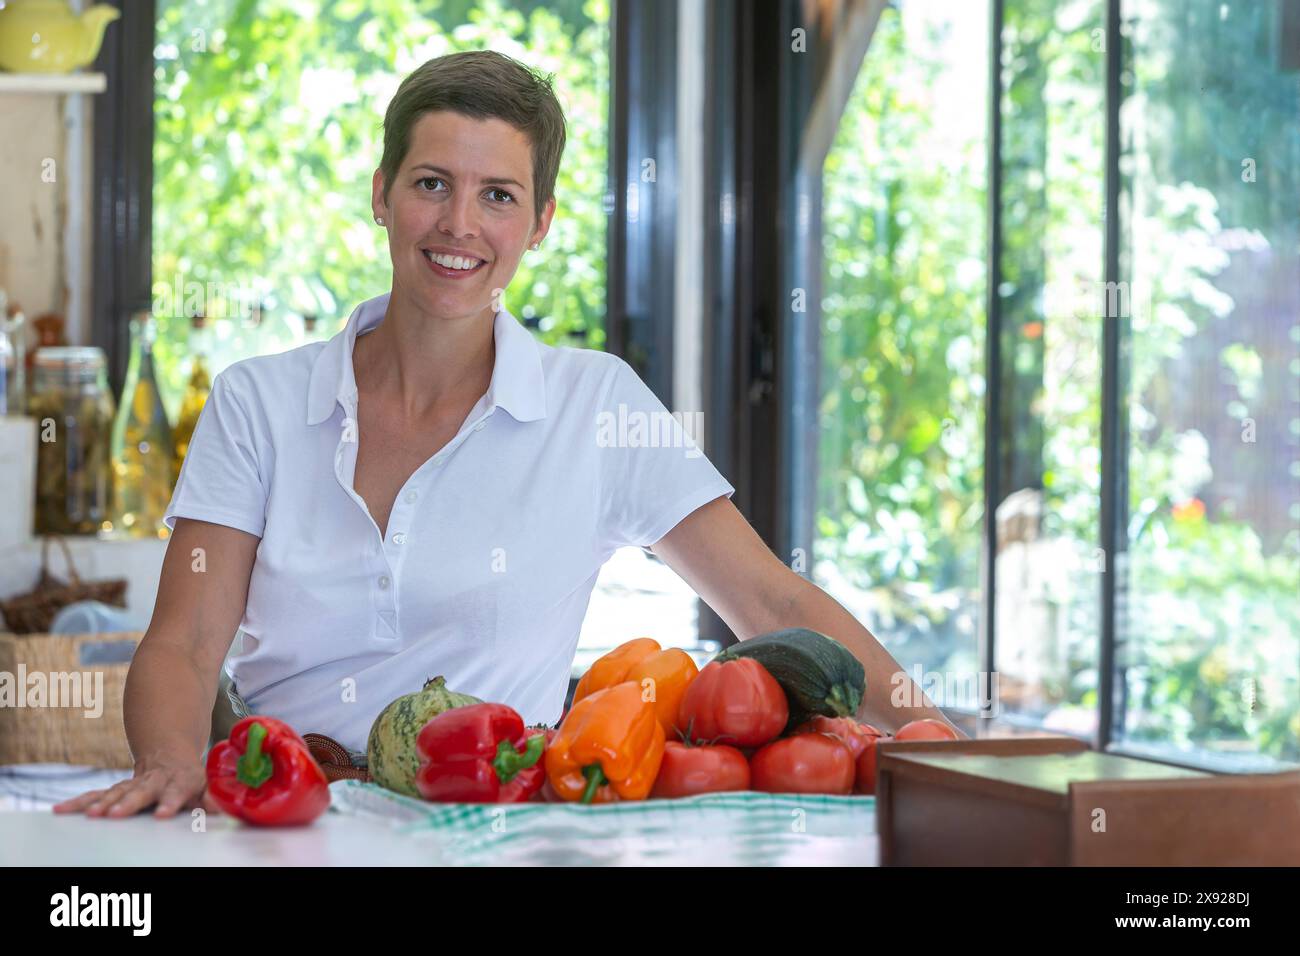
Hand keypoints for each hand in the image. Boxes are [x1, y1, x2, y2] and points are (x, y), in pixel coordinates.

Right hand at [51, 762, 221, 818]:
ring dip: (102, 805)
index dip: (170, 802)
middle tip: (116, 814)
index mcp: (179, 780)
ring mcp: (133, 784)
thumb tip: (219, 808)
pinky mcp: (117, 789)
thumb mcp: (204, 785)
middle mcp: (154, 781)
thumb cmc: (190, 777)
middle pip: (142, 792)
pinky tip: (61, 810)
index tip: (163, 814)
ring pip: (116, 793)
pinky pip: (96, 796)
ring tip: (90, 816)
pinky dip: (79, 803)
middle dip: (128, 803)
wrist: (168, 754)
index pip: (177, 792)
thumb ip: (209, 797)